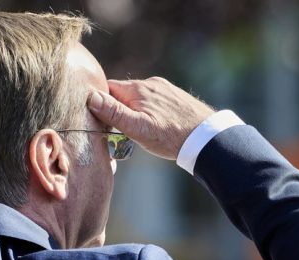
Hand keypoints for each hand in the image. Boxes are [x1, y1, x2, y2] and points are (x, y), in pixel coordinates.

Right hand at [87, 77, 214, 159]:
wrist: (207, 138)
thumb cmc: (170, 136)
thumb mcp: (137, 128)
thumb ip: (114, 113)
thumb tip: (91, 97)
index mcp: (136, 89)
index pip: (107, 89)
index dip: (99, 104)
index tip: (98, 121)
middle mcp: (150, 83)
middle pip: (122, 94)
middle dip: (117, 109)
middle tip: (118, 132)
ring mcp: (164, 88)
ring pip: (139, 98)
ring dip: (134, 111)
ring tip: (140, 131)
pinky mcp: (174, 96)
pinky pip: (153, 101)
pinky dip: (149, 111)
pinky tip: (156, 126)